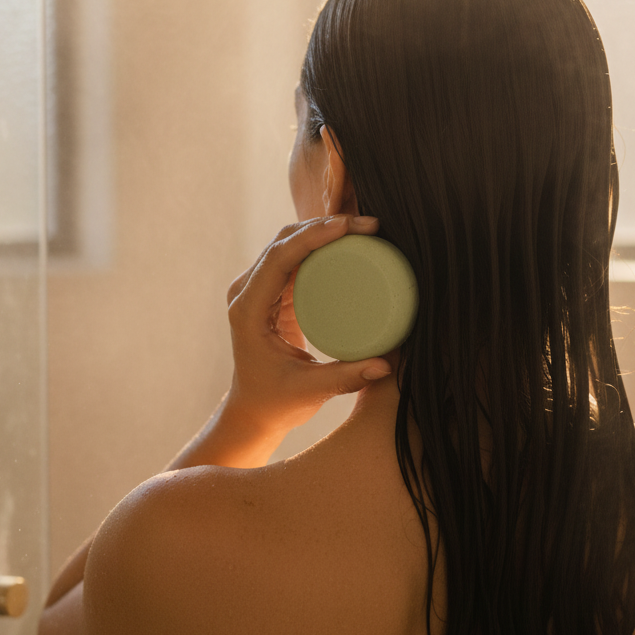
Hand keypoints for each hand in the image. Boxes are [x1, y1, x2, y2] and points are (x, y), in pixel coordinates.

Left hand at [224, 215, 392, 436]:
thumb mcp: (310, 391)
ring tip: (363, 227)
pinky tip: (348, 240)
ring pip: (288, 243)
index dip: (311, 236)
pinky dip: (320, 244)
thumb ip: (347, 377)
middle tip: (367, 225)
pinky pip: (294, 256)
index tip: (346, 226)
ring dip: (322, 229)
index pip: (277, 259)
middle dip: (324, 226)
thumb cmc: (275, 402)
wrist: (254, 410)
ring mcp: (258, 289)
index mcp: (248, 310)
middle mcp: (248, 292)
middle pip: (284, 242)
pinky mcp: (273, 292)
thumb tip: (385, 365)